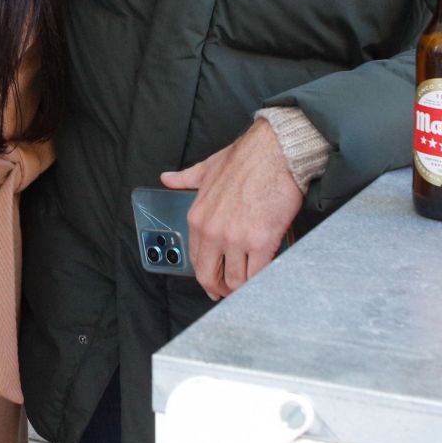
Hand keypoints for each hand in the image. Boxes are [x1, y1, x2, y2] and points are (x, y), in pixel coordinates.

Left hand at [159, 119, 302, 301]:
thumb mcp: (206, 168)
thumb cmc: (245, 158)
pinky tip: (266, 278)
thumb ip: (185, 178)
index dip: (207, 277)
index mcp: (197, 218)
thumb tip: (167, 178)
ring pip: (235, 281)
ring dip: (243, 288)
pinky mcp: (261, 241)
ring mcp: (236, 239)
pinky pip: (257, 274)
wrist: (274, 151)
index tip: (215, 282)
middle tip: (231, 292)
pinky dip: (261, 281)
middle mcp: (212, 232)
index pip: (196, 260)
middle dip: (221, 289)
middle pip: (210, 277)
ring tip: (252, 285)